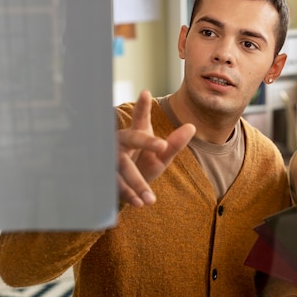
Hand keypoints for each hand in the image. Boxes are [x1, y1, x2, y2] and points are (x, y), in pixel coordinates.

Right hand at [118, 90, 195, 206]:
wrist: (121, 190)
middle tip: (162, 146)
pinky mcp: (105, 176)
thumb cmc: (141, 165)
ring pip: (124, 167)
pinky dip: (129, 195)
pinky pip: (116, 185)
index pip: (140, 118)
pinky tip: (140, 203)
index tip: (146, 93)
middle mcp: (120, 142)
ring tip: (150, 199)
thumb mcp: (160, 157)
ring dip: (137, 183)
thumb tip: (191, 127)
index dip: (143, 106)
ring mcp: (111, 159)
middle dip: (146, 142)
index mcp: (135, 133)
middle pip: (132, 138)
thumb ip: (174, 144)